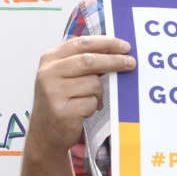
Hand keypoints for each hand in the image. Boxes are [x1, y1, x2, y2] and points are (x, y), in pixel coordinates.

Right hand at [25, 36, 134, 156]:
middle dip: (113, 61)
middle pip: (89, 61)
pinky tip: (83, 112)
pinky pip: (91, 103)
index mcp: (50, 59)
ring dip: (99, 93)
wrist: (45, 132)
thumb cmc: (61, 101)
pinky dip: (94, 107)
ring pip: (93, 84)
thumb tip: (115, 52)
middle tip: (131, 63)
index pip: (81, 43)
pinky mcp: (62, 111)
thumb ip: (82, 62)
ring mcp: (53, 92)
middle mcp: (48, 73)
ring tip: (89, 100)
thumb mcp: (64, 76)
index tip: (124, 46)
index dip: (105, 43)